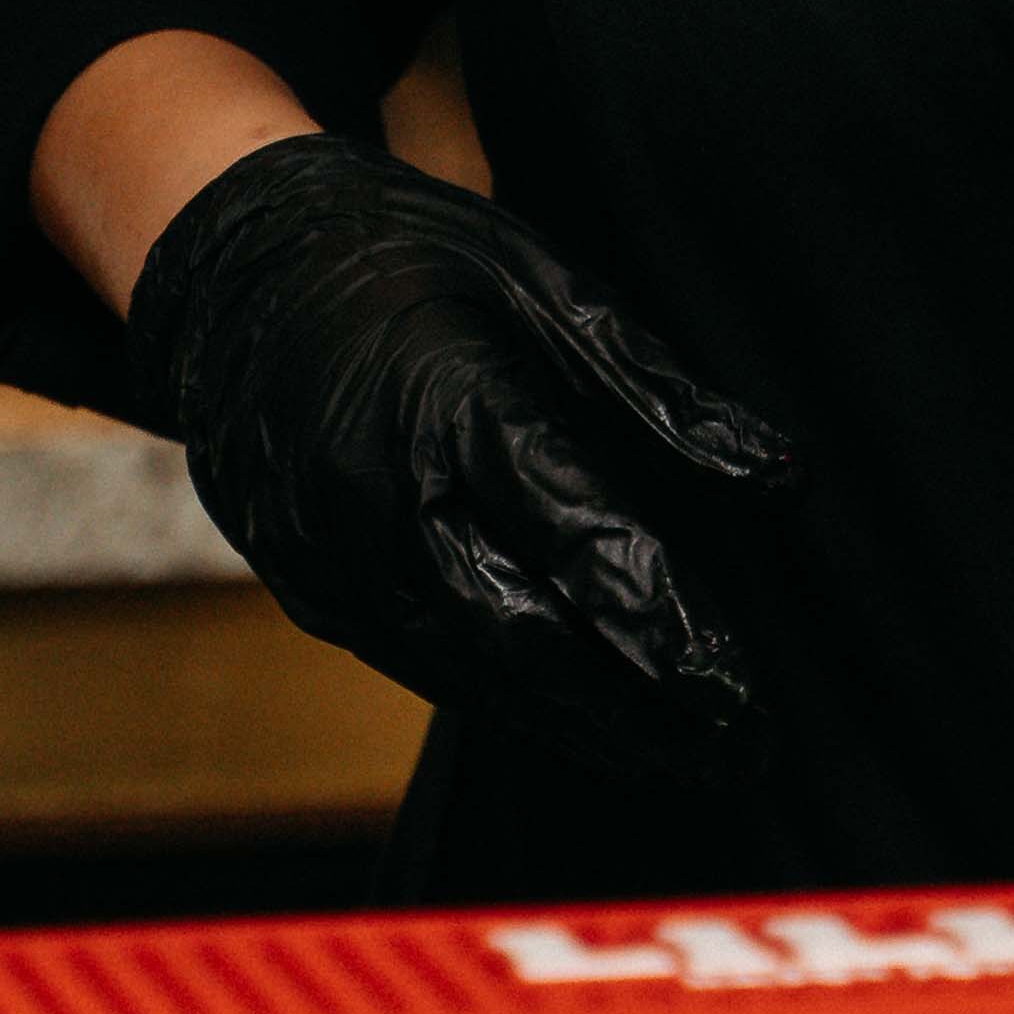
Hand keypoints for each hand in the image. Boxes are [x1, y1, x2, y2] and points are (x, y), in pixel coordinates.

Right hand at [123, 137, 794, 777]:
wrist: (230, 266)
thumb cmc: (405, 257)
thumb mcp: (541, 283)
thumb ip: (660, 394)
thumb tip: (783, 479)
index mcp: (450, 406)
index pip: (579, 538)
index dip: (663, 621)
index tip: (738, 685)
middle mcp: (380, 498)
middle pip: (526, 637)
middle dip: (637, 709)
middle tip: (736, 753)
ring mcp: (330, 555)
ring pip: (470, 670)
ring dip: (580, 724)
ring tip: (680, 756)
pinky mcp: (307, 587)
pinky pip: (418, 660)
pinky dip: (502, 695)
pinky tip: (573, 717)